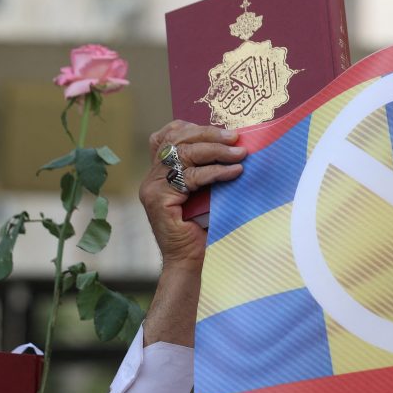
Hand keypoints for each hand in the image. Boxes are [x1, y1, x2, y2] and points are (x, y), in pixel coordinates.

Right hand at [140, 121, 245, 270]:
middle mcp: (152, 177)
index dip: (197, 128)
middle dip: (210, 135)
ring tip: (241, 153)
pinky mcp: (158, 199)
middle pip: (177, 140)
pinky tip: (235, 172)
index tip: (226, 132)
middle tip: (237, 138)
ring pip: (183, 153)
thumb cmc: (203, 230)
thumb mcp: (206, 192)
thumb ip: (208, 169)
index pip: (170, 135)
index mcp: (160, 172)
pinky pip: (191, 176)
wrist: (191, 263)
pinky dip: (216, 172)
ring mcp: (152, 187)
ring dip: (216, 150)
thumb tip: (236, 145)